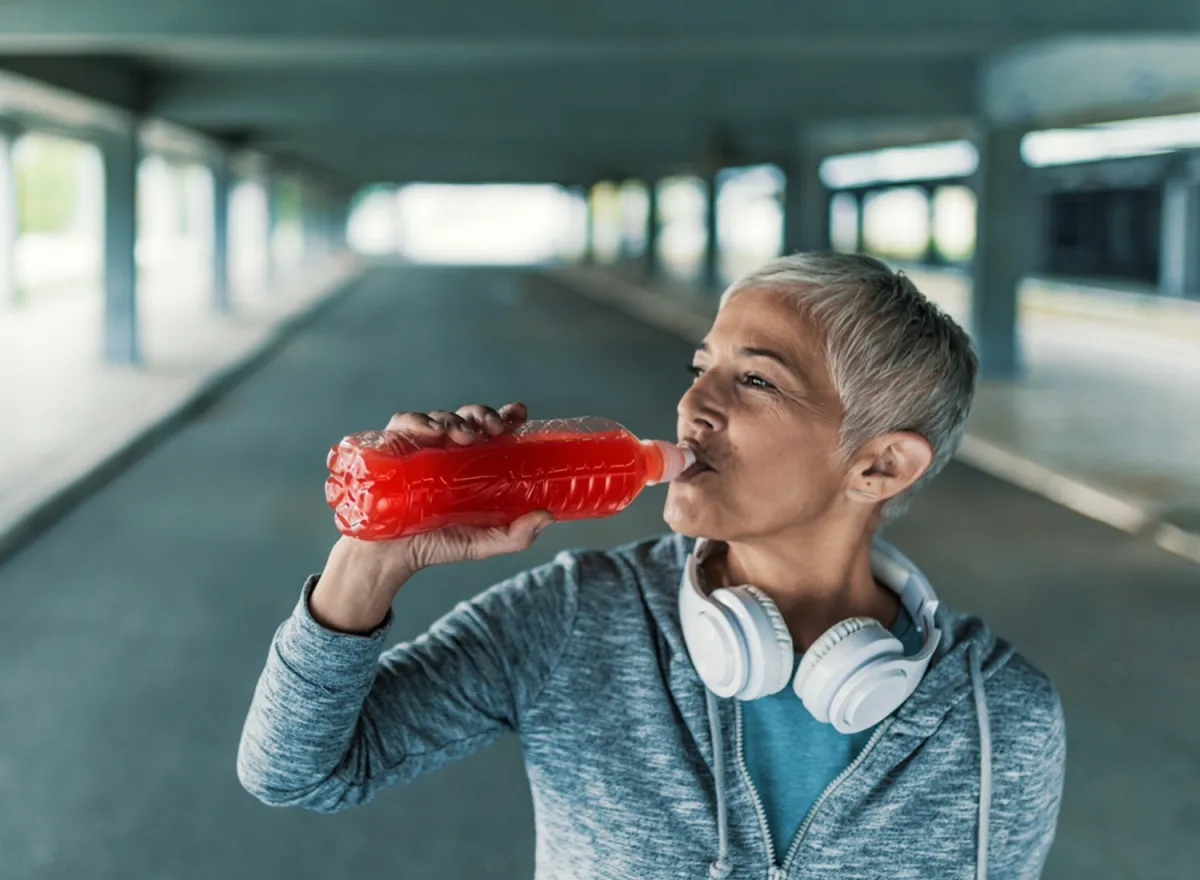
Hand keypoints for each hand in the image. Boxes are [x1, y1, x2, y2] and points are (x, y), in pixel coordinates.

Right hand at [312, 402, 551, 633]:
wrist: (390, 555)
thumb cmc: (436, 543)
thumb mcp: (481, 543)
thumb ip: (515, 535)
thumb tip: (547, 516)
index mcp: (473, 464)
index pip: (493, 431)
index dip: (507, 416)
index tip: (519, 413)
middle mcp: (449, 450)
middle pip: (469, 417)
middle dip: (484, 415)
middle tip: (494, 428)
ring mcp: (421, 446)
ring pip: (441, 417)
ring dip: (456, 420)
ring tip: (465, 436)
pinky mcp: (392, 446)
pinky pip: (404, 422)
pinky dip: (418, 421)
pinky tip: (431, 432)